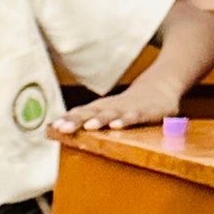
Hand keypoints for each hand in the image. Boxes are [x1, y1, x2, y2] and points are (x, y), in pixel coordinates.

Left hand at [52, 65, 183, 134]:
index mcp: (101, 107)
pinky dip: (125, 121)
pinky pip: (133, 117)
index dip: (67, 119)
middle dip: (75, 120)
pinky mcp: (144, 112)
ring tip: (87, 127)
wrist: (161, 85)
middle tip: (62, 128)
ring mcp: (127, 108)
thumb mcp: (110, 111)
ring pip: (110, 114)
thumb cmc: (130, 103)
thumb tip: (63, 129)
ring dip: (98, 120)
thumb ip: (91, 119)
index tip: (52, 127)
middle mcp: (111, 106)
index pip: (81, 112)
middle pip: (91, 112)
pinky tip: (116, 126)